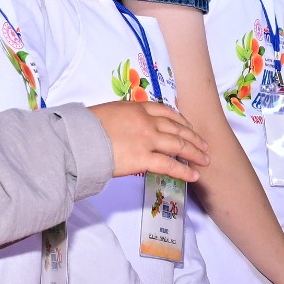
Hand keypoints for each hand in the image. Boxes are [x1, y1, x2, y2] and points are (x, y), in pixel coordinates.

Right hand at [91, 99, 208, 182]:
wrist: (77, 139)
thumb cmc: (85, 128)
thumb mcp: (108, 113)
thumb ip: (124, 119)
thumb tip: (127, 128)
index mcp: (136, 108)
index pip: (166, 111)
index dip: (181, 120)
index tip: (188, 126)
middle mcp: (146, 121)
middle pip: (177, 128)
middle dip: (193, 137)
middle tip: (204, 145)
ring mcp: (147, 139)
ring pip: (179, 145)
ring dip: (195, 153)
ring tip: (205, 160)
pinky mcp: (143, 158)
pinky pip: (170, 165)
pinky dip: (184, 170)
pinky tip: (194, 175)